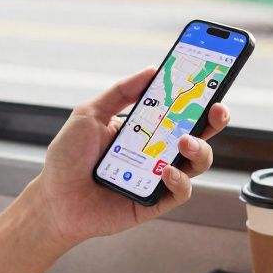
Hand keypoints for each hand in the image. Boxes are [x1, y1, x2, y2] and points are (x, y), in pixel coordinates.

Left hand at [27, 66, 230, 248]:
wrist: (55, 199)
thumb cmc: (69, 158)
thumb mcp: (90, 114)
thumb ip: (120, 92)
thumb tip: (151, 70)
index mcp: (145, 127)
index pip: (179, 108)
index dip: (198, 95)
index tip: (211, 79)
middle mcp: (157, 151)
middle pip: (198, 133)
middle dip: (214, 119)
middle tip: (217, 108)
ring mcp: (159, 177)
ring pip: (197, 162)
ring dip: (199, 149)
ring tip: (185, 141)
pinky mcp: (156, 202)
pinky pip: (180, 191)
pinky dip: (179, 180)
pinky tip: (166, 172)